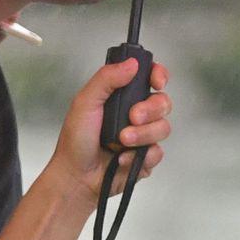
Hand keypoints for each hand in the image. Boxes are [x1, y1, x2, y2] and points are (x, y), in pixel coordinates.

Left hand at [50, 54, 174, 205]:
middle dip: (150, 109)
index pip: (150, 78)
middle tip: (132, 117)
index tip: (156, 81)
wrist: (76, 175)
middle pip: (163, 102)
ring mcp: (143, 136)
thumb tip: (130, 63)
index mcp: (123, 96)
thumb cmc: (76, 140)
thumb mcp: (85, 102)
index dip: (159, 76)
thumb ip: (106, 79)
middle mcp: (136, 114)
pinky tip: (121, 158)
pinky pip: (157, 153)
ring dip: (142, 135)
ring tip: (121, 140)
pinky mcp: (146, 158)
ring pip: (163, 128)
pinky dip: (138, 156)